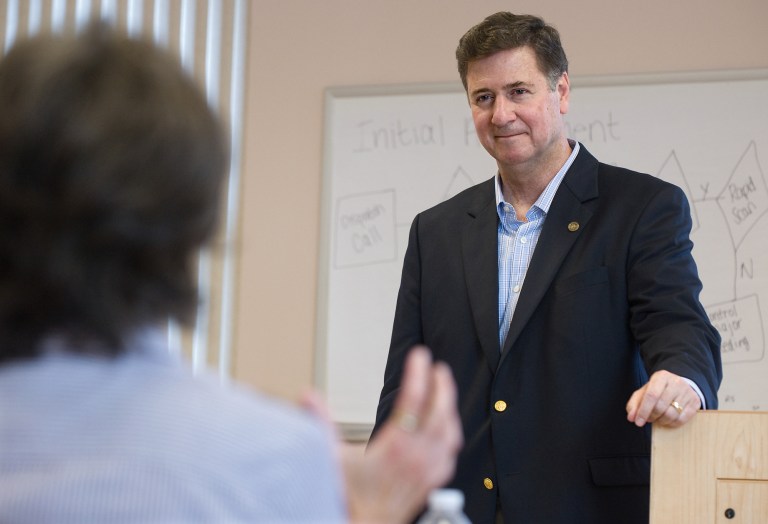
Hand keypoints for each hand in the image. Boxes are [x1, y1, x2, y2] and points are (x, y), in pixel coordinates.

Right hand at [305, 346, 461, 523]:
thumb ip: (320, 422)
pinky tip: (447, 426)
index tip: (419, 355)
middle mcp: (417, 457)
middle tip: (438, 368)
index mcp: (395, 447)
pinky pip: (450, 451)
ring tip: (444, 391)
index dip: (417, 373)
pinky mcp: (432, 480)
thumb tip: (308, 396)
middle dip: (442, 385)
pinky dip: (451, 433)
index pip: (413, 399)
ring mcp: (428, 469)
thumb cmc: (349, 496)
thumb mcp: (331, 456)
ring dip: (449, 408)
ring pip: (450, 431)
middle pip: (440, 412)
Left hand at [625, 370, 701, 427]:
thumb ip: (634, 404)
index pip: (651, 395)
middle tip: (649, 419)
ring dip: (661, 421)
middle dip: (652, 416)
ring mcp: (687, 392)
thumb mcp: (643, 393)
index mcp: (661, 377)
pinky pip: (682, 420)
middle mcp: (676, 382)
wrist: (678, 385)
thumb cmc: (657, 390)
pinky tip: (667, 420)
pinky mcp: (695, 402)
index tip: (638, 422)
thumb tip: (631, 418)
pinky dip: (672, 424)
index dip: (643, 411)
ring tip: (658, 418)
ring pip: (672, 414)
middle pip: (661, 406)